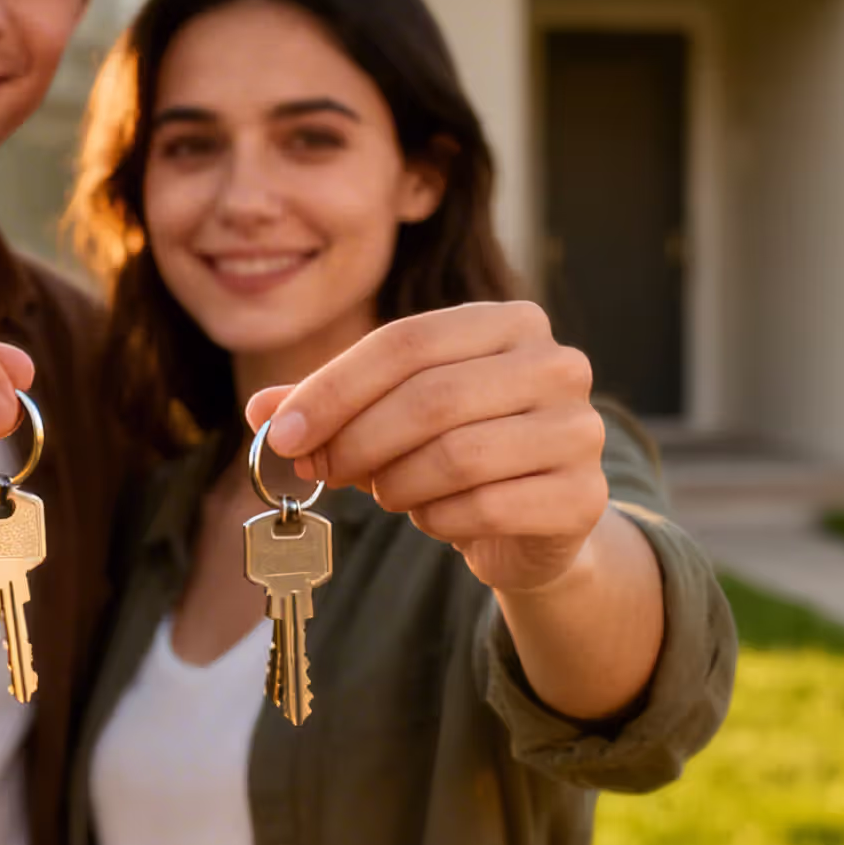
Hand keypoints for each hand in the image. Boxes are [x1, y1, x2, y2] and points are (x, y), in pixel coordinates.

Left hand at [244, 303, 605, 591]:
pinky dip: (441, 520)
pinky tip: (434, 517)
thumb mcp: (390, 414)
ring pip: (457, 456)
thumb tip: (258, 411)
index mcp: (510, 321)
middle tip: (322, 472)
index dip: (333, 390)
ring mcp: (580, 429)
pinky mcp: (585, 496)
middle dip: (357, 442)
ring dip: (398, 485)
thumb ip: (330, 405)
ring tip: (387, 493)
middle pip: (430, 398)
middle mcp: (557, 364)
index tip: (281, 435)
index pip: (405, 342)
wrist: (538, 522)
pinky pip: (487, 508)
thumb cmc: (457, 450)